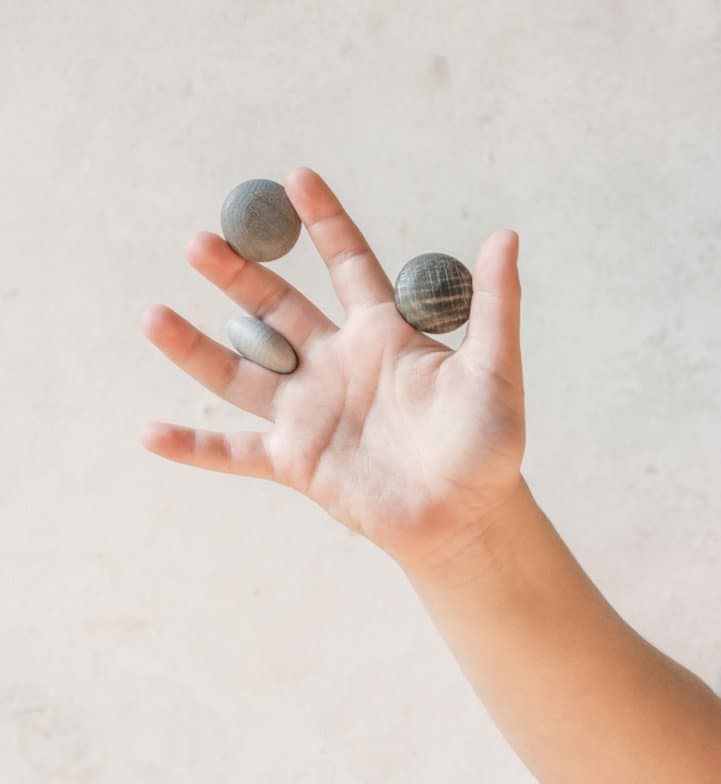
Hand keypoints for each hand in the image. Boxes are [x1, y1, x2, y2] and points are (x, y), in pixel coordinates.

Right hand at [141, 167, 524, 573]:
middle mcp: (336, 366)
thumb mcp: (495, 369)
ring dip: (196, 348)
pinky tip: (149, 433)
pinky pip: (234, 451)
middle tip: (200, 242)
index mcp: (382, 336)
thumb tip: (506, 234)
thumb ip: (495, 305)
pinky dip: (193, 446)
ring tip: (153, 314)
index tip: (297, 177)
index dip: (324, 222)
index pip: (347, 265)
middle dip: (239, 276)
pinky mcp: (296, 462)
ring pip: (241, 372)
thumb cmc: (487, 444)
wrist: (468, 515)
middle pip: (277, 310)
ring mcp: (310, 414)